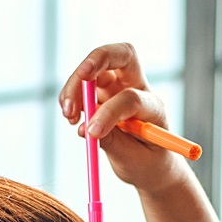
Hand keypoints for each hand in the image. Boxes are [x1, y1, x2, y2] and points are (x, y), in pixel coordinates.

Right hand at [58, 42, 197, 194]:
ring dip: (76, 85)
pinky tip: (70, 115)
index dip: (109, 113)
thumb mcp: (133, 161)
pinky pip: (84, 84)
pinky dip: (72, 95)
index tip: (92, 133)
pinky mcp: (103, 93)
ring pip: (96, 68)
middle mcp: (138, 89)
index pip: (131, 98)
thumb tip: (85, 129)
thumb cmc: (148, 163)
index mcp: (153, 108)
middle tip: (81, 76)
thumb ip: (112, 143)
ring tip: (68, 113)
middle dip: (98, 59)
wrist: (150, 166)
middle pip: (121, 55)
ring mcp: (119, 88)